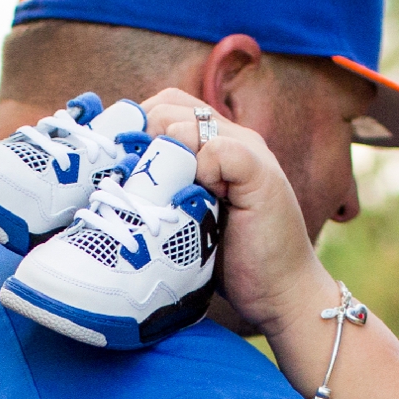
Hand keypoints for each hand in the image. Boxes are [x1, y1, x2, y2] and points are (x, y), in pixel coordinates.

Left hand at [135, 90, 337, 339]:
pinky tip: (201, 200)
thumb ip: (165, 190)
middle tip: (140, 184)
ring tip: (168, 197)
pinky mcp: (260, 174)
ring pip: (190, 124)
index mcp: (213, 142)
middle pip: (169, 106)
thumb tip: (118, 176)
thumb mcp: (187, 217)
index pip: (164, 105)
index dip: (136, 128)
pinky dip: (201, 170)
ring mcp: (249, 152)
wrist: (280, 293)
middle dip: (143, 140)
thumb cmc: (230, 260)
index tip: (121, 166)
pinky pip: (219, 150)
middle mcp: (231, 138)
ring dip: (167, 158)